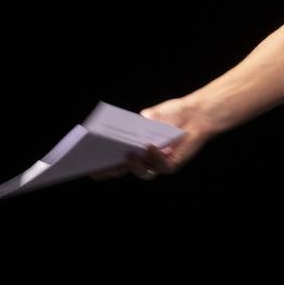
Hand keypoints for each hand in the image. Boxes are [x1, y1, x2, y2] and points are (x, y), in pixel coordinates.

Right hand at [89, 94, 218, 181]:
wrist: (196, 113)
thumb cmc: (172, 114)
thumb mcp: (148, 116)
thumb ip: (134, 124)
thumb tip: (118, 131)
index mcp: (137, 149)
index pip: (116, 160)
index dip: (103, 165)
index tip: (87, 165)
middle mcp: (146, 159)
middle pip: (125, 169)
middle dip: (111, 169)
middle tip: (98, 166)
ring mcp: (159, 164)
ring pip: (142, 171)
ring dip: (135, 164)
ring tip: (129, 153)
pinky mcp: (172, 165)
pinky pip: (161, 166)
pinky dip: (155, 156)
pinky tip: (151, 146)